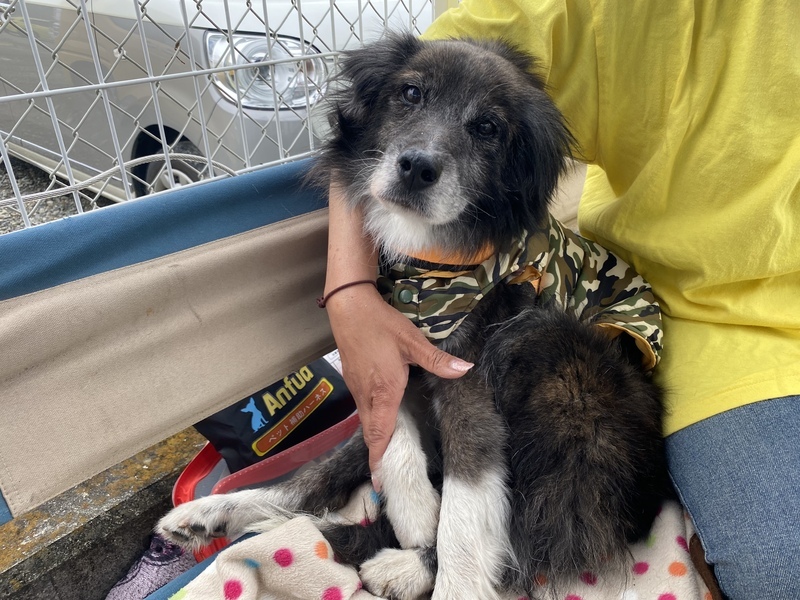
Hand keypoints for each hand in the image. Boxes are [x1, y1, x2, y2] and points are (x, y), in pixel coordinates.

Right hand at [325, 283, 472, 486]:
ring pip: (366, 422)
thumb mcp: (412, 340)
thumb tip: (465, 370)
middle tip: (386, 480)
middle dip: (379, 457)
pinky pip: (363, 409)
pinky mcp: (354, 379)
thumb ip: (437, 360)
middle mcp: (367, 395)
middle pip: (372, 433)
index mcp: (384, 391)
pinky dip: (372, 423)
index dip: (381, 459)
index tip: (382, 483)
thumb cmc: (380, 323)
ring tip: (386, 458)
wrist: (348, 305)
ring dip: (375, 441)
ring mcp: (357, 387)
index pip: (381, 434)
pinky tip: (381, 422)